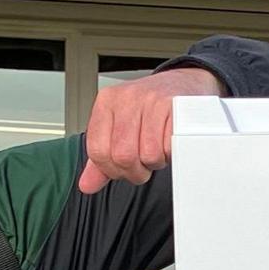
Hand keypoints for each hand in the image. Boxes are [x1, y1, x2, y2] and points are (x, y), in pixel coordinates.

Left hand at [79, 65, 224, 194]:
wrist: (181, 85)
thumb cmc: (149, 109)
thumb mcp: (118, 128)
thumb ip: (102, 158)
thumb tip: (87, 185)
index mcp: (106, 102)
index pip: (97, 150)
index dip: (111, 170)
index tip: (122, 169)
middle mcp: (126, 98)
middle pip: (123, 156)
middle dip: (136, 171)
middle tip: (143, 165)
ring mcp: (151, 100)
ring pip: (148, 154)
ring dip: (155, 162)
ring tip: (158, 150)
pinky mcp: (174, 107)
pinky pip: (168, 147)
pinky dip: (170, 153)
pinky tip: (168, 143)